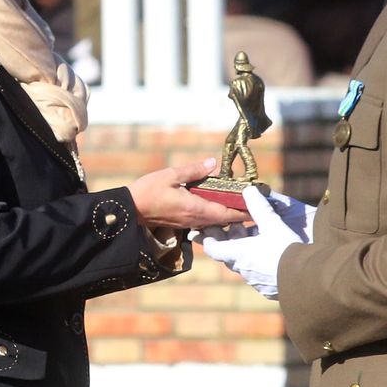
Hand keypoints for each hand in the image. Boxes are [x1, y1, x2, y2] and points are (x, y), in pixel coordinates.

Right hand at [129, 158, 250, 229]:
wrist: (130, 211)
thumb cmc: (147, 192)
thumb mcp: (170, 175)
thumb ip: (194, 170)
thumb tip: (213, 163)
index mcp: (195, 208)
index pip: (226, 213)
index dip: (242, 211)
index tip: (255, 207)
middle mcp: (195, 219)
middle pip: (223, 220)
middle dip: (238, 213)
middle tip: (251, 204)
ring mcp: (188, 223)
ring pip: (214, 222)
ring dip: (227, 215)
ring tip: (237, 205)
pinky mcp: (182, 223)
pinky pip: (204, 222)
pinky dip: (214, 216)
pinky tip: (215, 207)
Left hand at [196, 184, 311, 299]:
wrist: (308, 278)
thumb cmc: (287, 250)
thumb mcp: (273, 224)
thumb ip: (259, 207)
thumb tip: (248, 189)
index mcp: (239, 254)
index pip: (213, 249)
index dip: (207, 239)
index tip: (204, 230)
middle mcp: (243, 270)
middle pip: (228, 255)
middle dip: (228, 240)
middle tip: (231, 226)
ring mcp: (255, 281)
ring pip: (243, 264)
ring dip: (243, 251)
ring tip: (251, 236)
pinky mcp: (268, 289)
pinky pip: (257, 274)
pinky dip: (257, 263)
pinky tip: (267, 255)